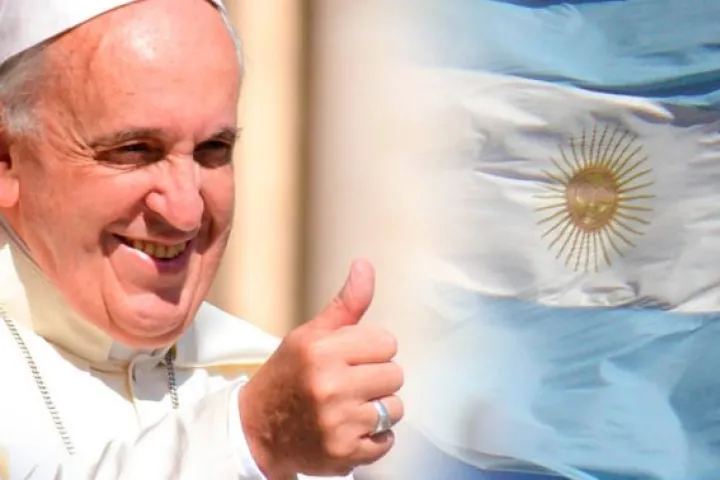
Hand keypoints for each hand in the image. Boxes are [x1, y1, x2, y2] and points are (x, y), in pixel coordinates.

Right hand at [239, 259, 403, 478]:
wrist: (257, 430)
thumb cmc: (288, 375)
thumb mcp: (309, 335)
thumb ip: (346, 304)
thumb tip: (365, 265)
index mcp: (321, 351)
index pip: (387, 342)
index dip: (372, 349)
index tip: (352, 358)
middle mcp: (329, 386)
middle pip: (395, 374)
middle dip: (377, 377)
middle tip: (350, 383)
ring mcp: (338, 423)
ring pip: (395, 407)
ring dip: (379, 408)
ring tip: (351, 406)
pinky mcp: (344, 453)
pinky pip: (387, 440)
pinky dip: (374, 437)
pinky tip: (350, 428)